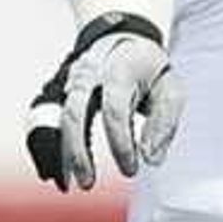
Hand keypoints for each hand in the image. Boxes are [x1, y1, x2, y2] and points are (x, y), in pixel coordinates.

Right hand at [26, 14, 180, 190]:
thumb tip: (152, 159)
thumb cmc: (151, 69)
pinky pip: (52, 120)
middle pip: (75, 115)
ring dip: (62, 152)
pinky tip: (61, 169)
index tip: (131, 169)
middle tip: (88, 184)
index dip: (121, 143)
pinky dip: (53, 144)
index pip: (115, 111)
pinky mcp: (63, 91)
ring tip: (69, 182)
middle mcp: (89, 75)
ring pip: (59, 119)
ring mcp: (71, 82)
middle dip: (78, 153)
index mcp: (119, 71)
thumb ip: (164, 123)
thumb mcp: (170, 89)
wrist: (124, 37)